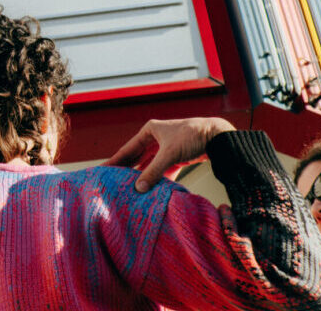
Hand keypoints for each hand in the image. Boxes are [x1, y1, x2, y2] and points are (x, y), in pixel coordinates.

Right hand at [102, 117, 234, 192]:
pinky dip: (159, 178)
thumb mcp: (169, 154)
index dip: (115, 161)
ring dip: (144, 176)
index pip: (128, 149)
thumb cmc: (192, 137)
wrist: (217, 136)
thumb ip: (153, 171)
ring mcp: (167, 147)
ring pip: (151, 164)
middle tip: (113, 182)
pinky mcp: (177, 156)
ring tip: (132, 189)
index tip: (103, 170)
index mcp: (150, 131)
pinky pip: (163, 169)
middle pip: (137, 157)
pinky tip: (153, 189)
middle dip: (127, 170)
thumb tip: (138, 188)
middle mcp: (156, 138)